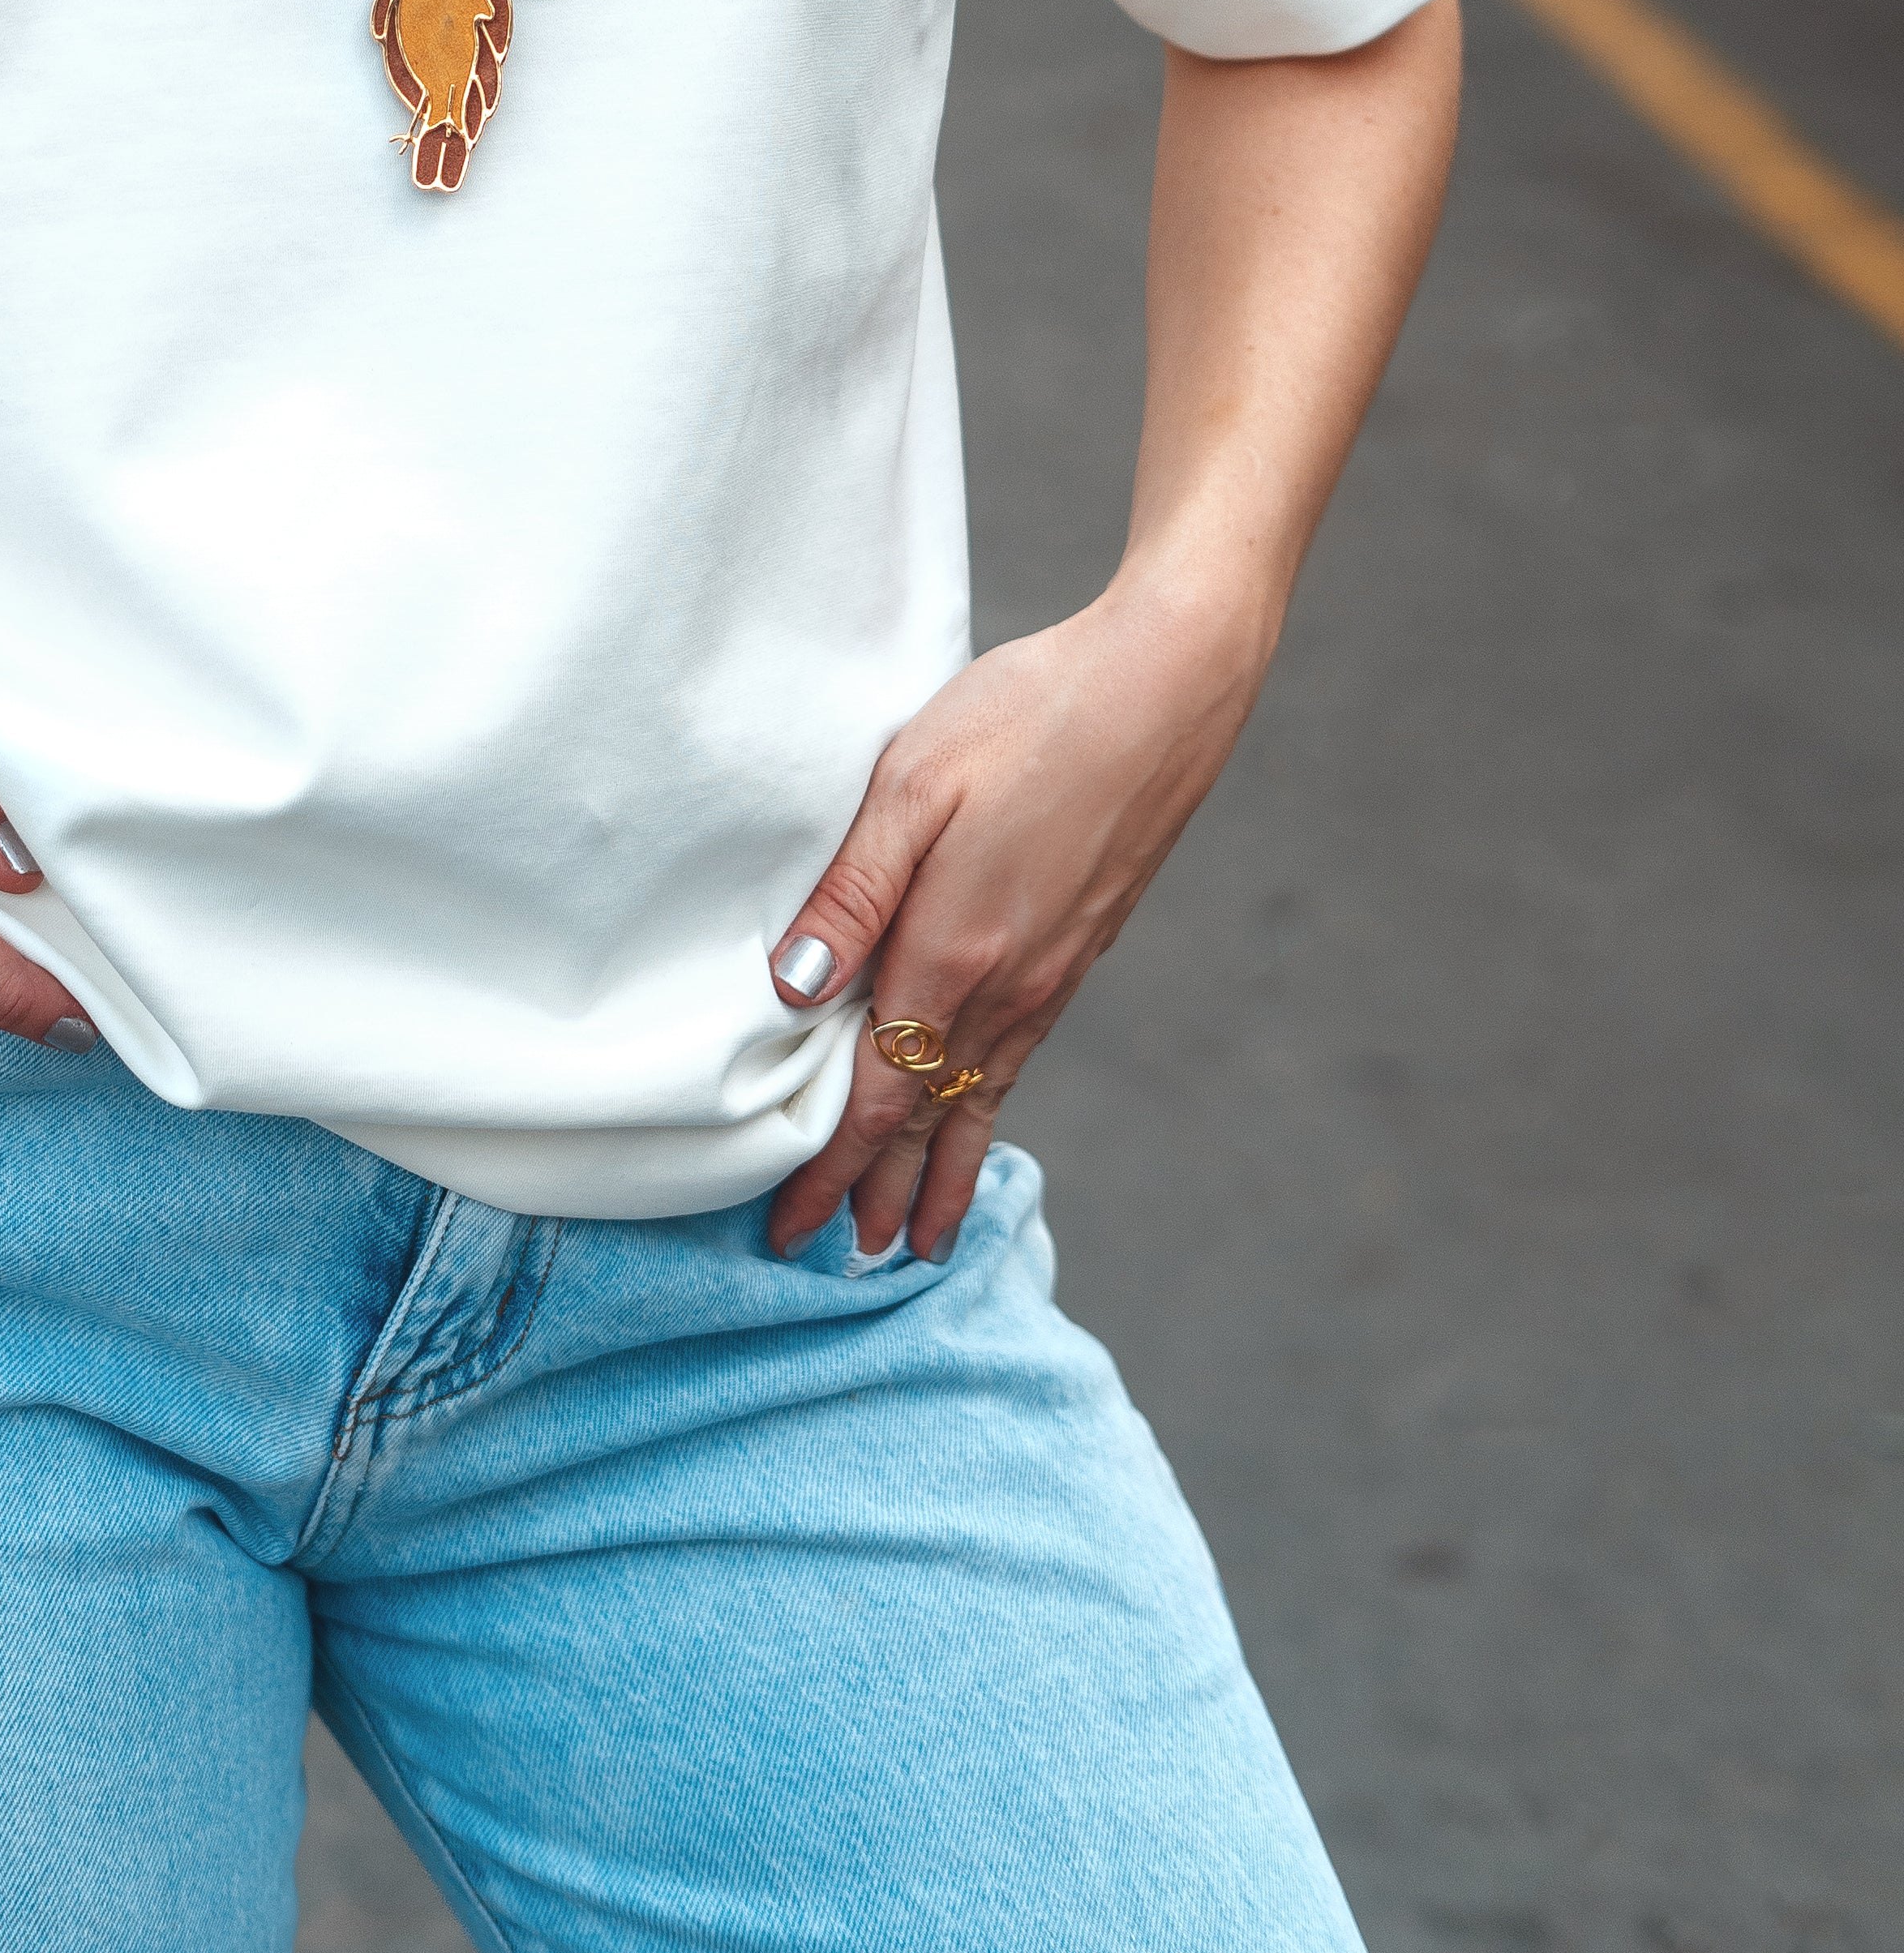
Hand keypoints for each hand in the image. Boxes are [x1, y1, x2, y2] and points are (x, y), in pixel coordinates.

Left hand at [763, 564, 1273, 1258]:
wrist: (1165, 688)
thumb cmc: (1029, 714)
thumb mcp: (912, 782)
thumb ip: (851, 889)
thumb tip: (791, 989)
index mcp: (954, 949)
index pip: (877, 1092)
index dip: (831, 1167)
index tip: (787, 1229)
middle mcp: (1008, 983)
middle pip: (929, 1116)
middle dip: (878, 1194)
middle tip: (836, 1264)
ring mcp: (1053, 972)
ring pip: (981, 1099)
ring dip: (940, 1172)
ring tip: (916, 1241)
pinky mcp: (1080, 948)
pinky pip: (1021, 1058)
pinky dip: (990, 1113)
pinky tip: (982, 1120)